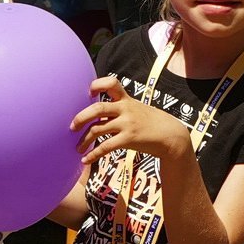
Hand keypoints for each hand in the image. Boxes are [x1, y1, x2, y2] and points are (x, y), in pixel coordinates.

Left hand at [71, 76, 191, 166]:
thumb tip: (99, 113)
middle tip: (72, 126)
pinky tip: (85, 160)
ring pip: (98, 129)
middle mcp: (125, 109)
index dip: (97, 85)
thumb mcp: (137, 109)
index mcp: (126, 100)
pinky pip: (106, 146)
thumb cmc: (151, 123)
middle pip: (97, 108)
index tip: (88, 93)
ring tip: (77, 148)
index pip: (111, 83)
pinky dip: (93, 154)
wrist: (171, 136)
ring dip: (84, 140)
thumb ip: (120, 108)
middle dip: (81, 117)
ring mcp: (127, 124)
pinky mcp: (129, 139)